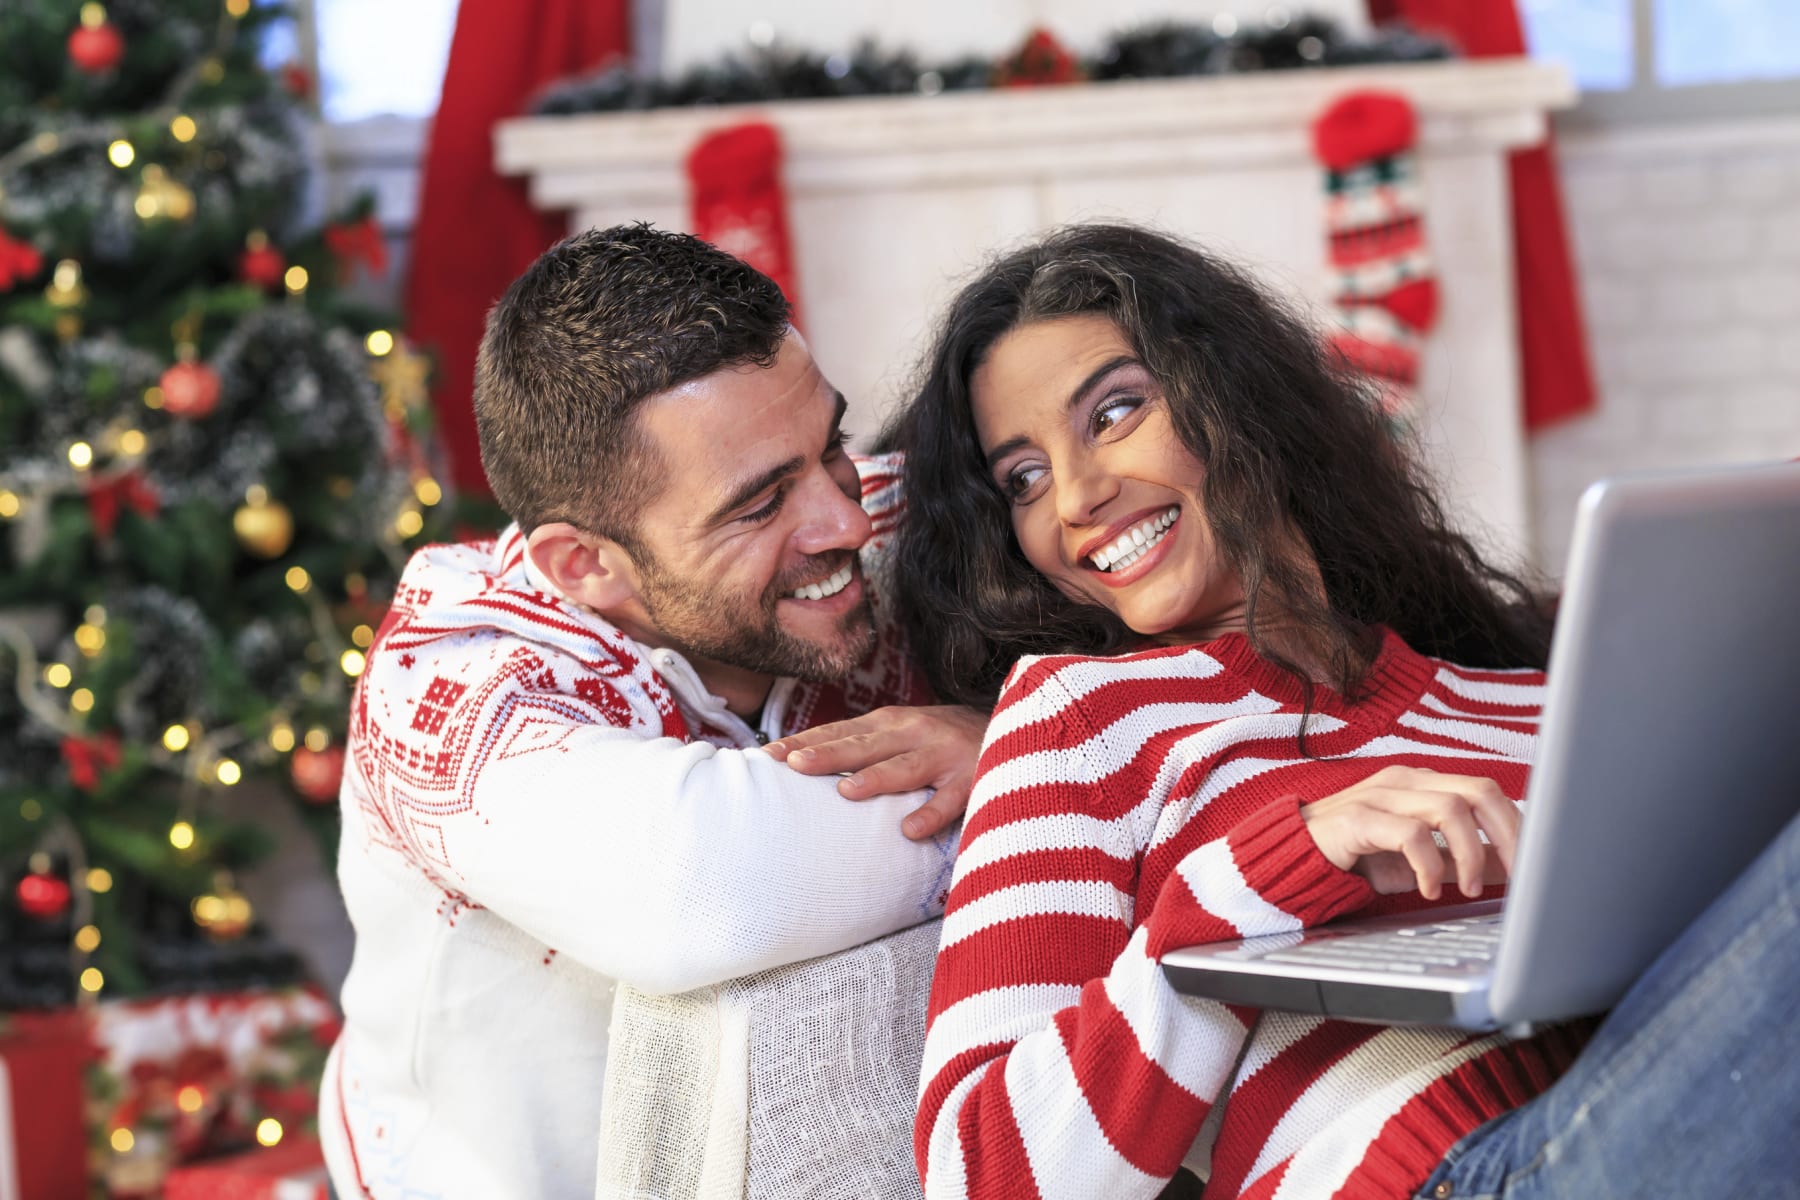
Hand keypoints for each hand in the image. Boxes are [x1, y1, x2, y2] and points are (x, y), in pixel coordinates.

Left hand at [764, 705, 987, 840]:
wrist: (1018, 726)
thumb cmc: (944, 739)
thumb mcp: (903, 732)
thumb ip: (864, 746)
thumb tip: (804, 762)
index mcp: (891, 722)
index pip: (839, 731)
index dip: (805, 742)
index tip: (768, 754)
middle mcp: (915, 732)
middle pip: (864, 746)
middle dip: (828, 754)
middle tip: (792, 765)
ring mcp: (945, 754)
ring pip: (905, 768)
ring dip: (877, 778)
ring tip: (846, 791)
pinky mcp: (975, 778)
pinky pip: (952, 800)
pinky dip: (932, 814)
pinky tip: (911, 831)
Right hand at [1300, 766, 1520, 899]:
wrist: (1293, 855)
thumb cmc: (1355, 854)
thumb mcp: (1418, 858)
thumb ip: (1459, 857)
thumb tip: (1508, 868)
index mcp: (1423, 784)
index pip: (1487, 792)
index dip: (1517, 827)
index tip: (1534, 864)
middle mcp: (1406, 781)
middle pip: (1479, 790)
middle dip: (1508, 835)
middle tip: (1518, 876)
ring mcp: (1381, 795)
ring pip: (1450, 808)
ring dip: (1469, 854)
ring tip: (1464, 888)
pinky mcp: (1358, 817)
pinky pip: (1411, 834)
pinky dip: (1430, 866)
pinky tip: (1427, 888)